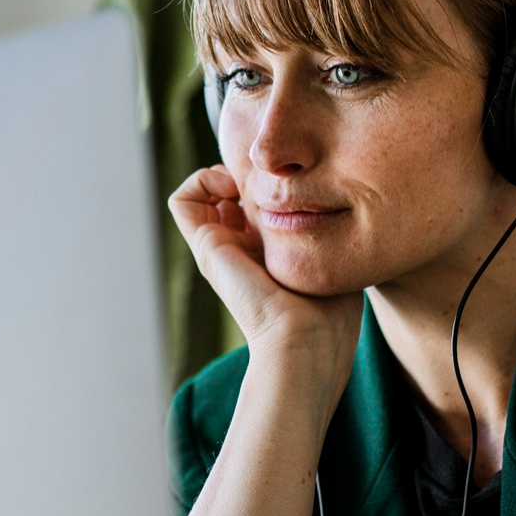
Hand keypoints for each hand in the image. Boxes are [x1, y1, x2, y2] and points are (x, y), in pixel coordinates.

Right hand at [167, 165, 362, 364]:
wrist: (305, 341)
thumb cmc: (331, 313)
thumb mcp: (332, 259)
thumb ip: (327, 235)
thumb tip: (326, 206)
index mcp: (266, 254)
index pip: (254, 205)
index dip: (268, 184)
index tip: (292, 183)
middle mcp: (238, 249)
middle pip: (227, 196)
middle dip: (245, 175)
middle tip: (269, 178)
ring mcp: (219, 249)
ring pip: (200, 195)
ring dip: (219, 174)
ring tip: (246, 180)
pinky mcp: (207, 248)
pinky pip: (182, 202)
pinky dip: (201, 181)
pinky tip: (232, 186)